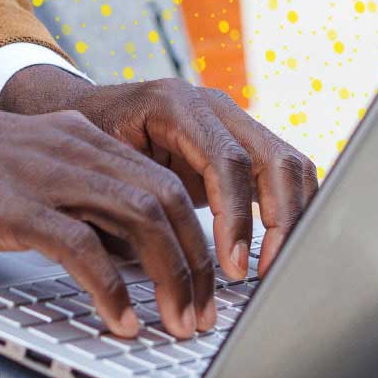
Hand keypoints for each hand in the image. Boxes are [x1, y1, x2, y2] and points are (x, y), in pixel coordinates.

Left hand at [0, 64, 318, 286]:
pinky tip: (278, 248)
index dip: (236, 217)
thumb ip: (127, 206)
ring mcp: (232, 121)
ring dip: (293, 217)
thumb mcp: (96, 168)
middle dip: (280, 220)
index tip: (233, 266)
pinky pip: (283, 173)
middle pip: (273, 158)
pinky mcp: (242, 143)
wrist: (84, 112)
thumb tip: (153, 265)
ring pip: (289, 164)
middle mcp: (213, 106)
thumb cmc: (84, 141)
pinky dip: (290, 210)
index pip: (227, 160)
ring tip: (276, 267)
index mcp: (174, 105)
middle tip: (268, 272)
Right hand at [0, 110, 226, 338]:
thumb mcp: (16, 167)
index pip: (160, 179)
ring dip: (169, 280)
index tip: (205, 283)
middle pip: (163, 199)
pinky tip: (120, 323)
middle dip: (195, 263)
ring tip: (177, 325)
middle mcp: (64, 144)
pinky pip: (81, 249)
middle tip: (204, 314)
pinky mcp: (6, 207)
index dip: (195, 235)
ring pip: (138, 219)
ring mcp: (36, 173)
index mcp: (71, 133)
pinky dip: (112, 292)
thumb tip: (121, 243)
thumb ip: (69, 188)